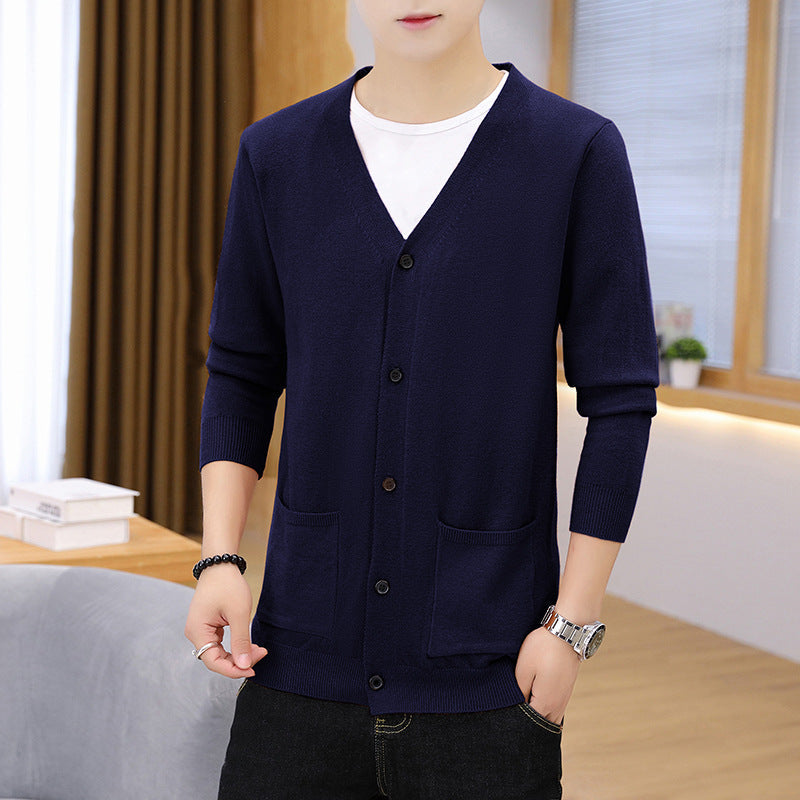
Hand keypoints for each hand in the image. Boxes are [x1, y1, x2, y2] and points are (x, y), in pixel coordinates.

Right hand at [184, 563, 268, 678]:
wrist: (221, 565)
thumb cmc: (228, 585)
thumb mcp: (239, 614)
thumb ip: (241, 641)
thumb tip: (244, 666)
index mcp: (197, 631)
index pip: (213, 661)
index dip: (233, 670)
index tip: (252, 670)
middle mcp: (195, 633)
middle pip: (216, 658)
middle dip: (239, 660)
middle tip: (261, 654)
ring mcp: (200, 629)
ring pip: (219, 652)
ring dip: (238, 654)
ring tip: (258, 649)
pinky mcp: (207, 625)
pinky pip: (220, 643)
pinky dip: (234, 645)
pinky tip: (249, 644)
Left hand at [514, 626, 579, 725]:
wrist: (566, 633)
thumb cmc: (542, 648)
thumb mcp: (523, 669)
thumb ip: (519, 692)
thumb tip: (516, 709)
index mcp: (545, 703)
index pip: (529, 725)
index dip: (517, 723)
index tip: (506, 716)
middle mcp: (557, 706)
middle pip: (541, 725)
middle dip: (528, 724)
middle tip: (513, 716)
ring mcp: (564, 699)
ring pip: (549, 718)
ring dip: (538, 717)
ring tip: (523, 708)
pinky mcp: (566, 691)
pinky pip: (555, 709)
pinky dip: (545, 710)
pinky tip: (535, 701)